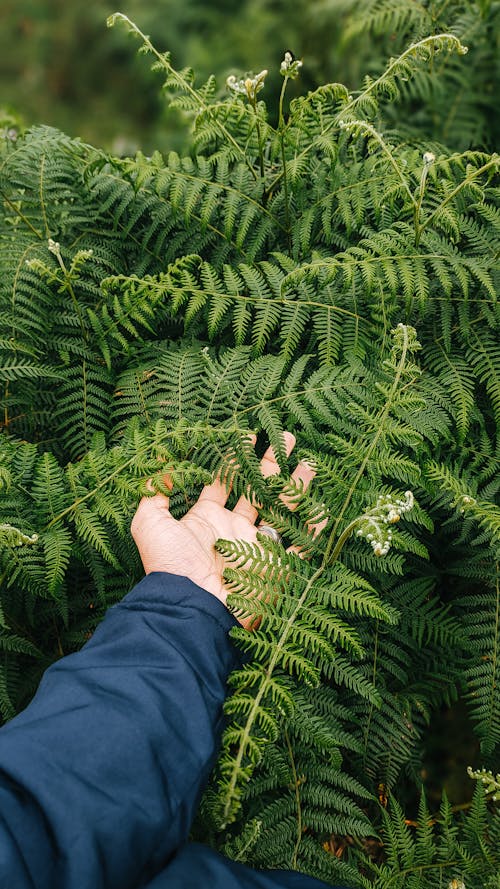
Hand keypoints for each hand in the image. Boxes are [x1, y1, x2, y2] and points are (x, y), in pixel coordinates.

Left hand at [131, 433, 316, 624]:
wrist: (190, 608)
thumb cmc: (170, 565)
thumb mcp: (149, 524)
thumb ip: (153, 494)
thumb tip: (160, 468)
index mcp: (206, 520)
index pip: (223, 482)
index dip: (234, 459)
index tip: (247, 435)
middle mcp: (234, 531)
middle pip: (257, 491)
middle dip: (271, 465)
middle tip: (287, 438)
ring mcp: (256, 548)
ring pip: (282, 512)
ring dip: (296, 488)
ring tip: (310, 463)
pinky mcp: (276, 568)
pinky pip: (300, 547)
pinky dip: (312, 530)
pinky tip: (322, 508)